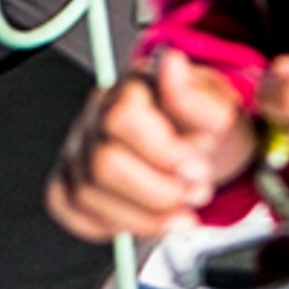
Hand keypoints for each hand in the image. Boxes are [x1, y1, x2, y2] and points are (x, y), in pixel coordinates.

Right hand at [51, 51, 255, 242]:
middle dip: (157, 192)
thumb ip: (193, 96)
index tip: (197, 170)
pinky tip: (150, 219)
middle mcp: (96, 116)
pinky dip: (116, 224)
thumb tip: (171, 63)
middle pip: (102, 164)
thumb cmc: (208, 126)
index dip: (162, 152)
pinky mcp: (69, 183)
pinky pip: (74, 212)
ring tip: (182, 211)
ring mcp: (78, 151)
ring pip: (86, 194)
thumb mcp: (219, 110)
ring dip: (144, 216)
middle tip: (195, 194)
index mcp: (132, 87)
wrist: (204, 150)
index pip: (122, 119)